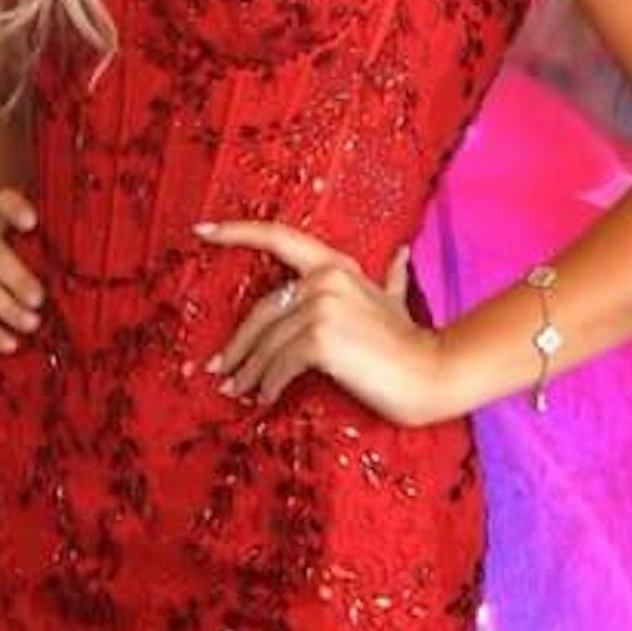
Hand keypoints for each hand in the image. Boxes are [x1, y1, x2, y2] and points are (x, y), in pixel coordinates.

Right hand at [0, 187, 45, 357]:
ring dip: (6, 306)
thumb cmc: (5, 280)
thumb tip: (93, 267)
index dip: (14, 209)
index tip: (32, 222)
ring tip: (32, 324)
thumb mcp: (23, 262)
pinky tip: (10, 343)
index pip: (2, 205)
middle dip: (16, 276)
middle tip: (39, 298)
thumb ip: (46, 258)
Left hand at [194, 219, 453, 427]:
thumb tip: (401, 252)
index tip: (201, 231)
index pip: (278, 237)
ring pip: (267, 344)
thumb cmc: (409, 341)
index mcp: (334, 264)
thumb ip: (391, 276)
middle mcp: (325, 278)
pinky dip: (268, 384)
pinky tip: (265, 399)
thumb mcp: (395, 300)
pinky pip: (280, 365)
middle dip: (236, 345)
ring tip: (236, 391)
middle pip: (261, 312)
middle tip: (218, 369)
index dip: (238, 232)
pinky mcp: (321, 340)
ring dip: (248, 372)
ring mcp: (322, 307)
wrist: (430, 373)